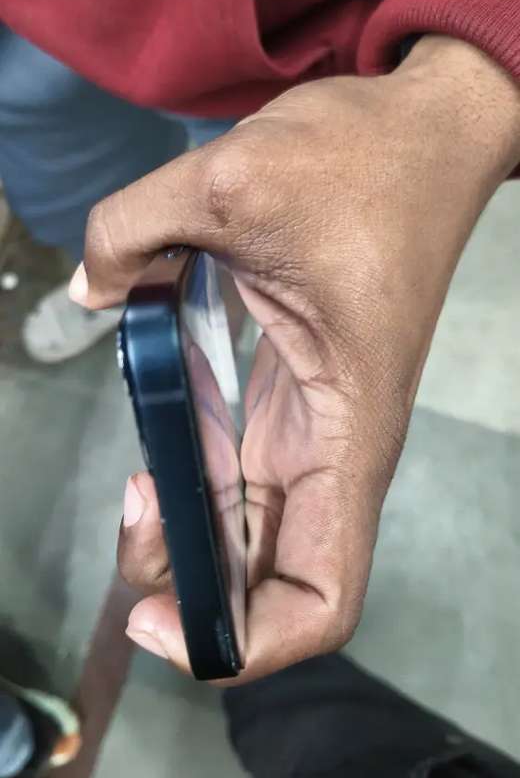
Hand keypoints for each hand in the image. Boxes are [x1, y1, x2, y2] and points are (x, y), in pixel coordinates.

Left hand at [72, 36, 519, 682]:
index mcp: (345, 433)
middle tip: (135, 512)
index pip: (323, 598)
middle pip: (270, 587)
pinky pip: (238, 484)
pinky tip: (151, 454)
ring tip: (135, 488)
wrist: (422, 133)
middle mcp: (330, 453)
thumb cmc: (363, 163)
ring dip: (187, 547)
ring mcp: (308, 434)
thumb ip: (130, 231)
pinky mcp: (286, 405)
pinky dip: (193, 495)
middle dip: (190, 592)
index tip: (164, 616)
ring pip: (249, 543)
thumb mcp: (233, 180)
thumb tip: (87, 285)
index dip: (249, 644)